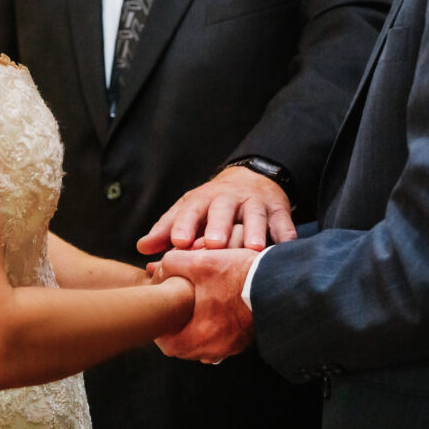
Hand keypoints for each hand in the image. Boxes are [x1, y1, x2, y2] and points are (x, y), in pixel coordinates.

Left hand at [137, 167, 295, 253]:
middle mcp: (229, 198)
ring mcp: (255, 203)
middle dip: (219, 226)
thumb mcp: (189, 211)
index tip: (178, 242)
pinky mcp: (279, 209)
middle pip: (222, 210)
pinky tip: (286, 248)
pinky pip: (284, 222)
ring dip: (255, 230)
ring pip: (255, 215)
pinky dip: (286, 235)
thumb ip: (167, 230)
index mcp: (203, 199)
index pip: (190, 210)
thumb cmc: (212, 205)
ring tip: (254, 248)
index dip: (184, 225)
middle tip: (214, 244)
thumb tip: (142, 248)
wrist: (251, 180)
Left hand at [151, 249, 257, 362]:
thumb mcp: (200, 261)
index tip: (162, 307)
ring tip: (199, 304)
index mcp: (198, 338)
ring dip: (199, 326)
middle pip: (184, 345)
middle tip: (178, 305)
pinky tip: (221, 306)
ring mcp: (232, 348)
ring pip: (204, 343)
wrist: (281, 283)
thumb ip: (172, 263)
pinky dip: (218, 326)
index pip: (165, 342)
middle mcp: (214, 350)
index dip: (160, 322)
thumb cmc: (240, 275)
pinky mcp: (246, 342)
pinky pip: (223, 339)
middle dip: (179, 325)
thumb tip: (158, 269)